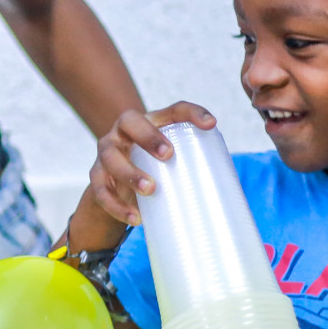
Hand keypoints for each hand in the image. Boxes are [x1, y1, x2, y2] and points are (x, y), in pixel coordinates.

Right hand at [86, 102, 216, 231]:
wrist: (115, 186)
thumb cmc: (153, 169)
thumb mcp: (173, 162)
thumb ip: (193, 166)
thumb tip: (230, 193)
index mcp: (149, 122)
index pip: (173, 110)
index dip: (192, 113)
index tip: (211, 126)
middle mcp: (123, 132)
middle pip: (129, 121)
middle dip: (148, 136)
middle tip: (168, 155)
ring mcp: (106, 153)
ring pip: (112, 158)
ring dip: (130, 173)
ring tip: (151, 190)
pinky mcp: (96, 178)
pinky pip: (101, 190)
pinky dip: (117, 206)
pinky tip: (136, 218)